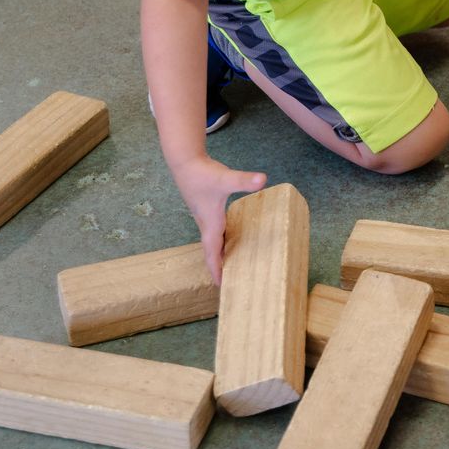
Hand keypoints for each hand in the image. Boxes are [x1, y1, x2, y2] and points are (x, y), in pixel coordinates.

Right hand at [170, 154, 267, 282]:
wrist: (185, 161)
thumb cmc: (203, 173)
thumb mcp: (225, 178)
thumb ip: (244, 180)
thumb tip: (263, 180)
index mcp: (211, 224)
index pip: (212, 254)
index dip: (216, 270)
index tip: (221, 287)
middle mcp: (207, 223)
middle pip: (213, 252)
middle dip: (220, 267)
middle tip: (232, 283)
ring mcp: (205, 216)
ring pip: (214, 242)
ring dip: (220, 255)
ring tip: (233, 266)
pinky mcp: (207, 208)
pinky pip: (216, 231)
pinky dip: (223, 240)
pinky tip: (232, 238)